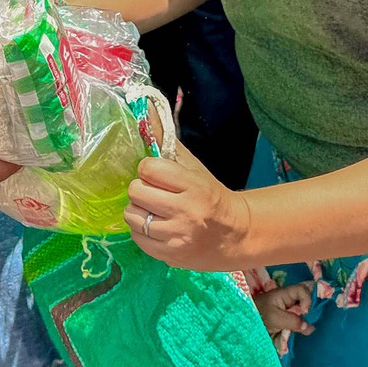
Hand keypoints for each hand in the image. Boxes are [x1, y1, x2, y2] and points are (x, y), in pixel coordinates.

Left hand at [125, 141, 252, 269]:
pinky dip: (141, 231)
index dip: (148, 169)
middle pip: (135, 191)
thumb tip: (144, 110)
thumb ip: (167, 141)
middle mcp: (185, 212)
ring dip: (138, 211)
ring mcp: (177, 237)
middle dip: (140, 189)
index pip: (148, 168)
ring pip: (132, 216)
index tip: (157, 175)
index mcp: (193, 186)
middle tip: (153, 193)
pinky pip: (136, 238)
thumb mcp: (194, 167)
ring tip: (154, 211)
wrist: (236, 235)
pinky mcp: (170, 256)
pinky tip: (156, 227)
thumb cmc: (210, 196)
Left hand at [252, 277, 314, 336]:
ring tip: (304, 331)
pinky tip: (301, 333)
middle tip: (307, 325)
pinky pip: (297, 320)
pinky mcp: (285, 319)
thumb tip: (309, 327)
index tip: (304, 312)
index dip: (307, 300)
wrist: (244, 324)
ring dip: (304, 322)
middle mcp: (287, 299)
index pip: (302, 290)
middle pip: (305, 301)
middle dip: (308, 313)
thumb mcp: (275, 318)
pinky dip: (300, 327)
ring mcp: (286, 309)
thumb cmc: (258, 316)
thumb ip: (293, 321)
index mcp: (284, 294)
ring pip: (302, 313)